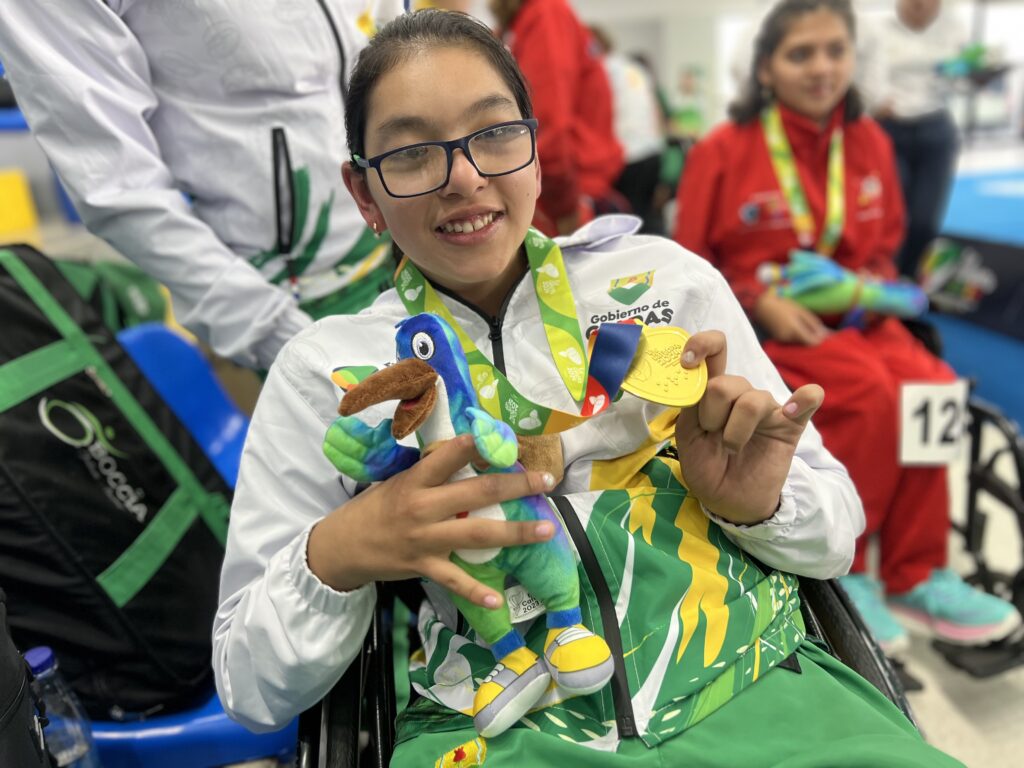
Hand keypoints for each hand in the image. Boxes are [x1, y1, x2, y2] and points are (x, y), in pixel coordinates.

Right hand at [307, 434, 556, 607]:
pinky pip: (455, 580)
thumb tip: (468, 452)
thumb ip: (430, 473)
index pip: (448, 457)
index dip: (475, 446)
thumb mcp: (398, 481)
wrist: (343, 546)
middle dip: (516, 486)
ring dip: (515, 532)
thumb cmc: (375, 507)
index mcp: (416, 481)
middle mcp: (423, 508)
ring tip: (547, 529)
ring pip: (478, 534)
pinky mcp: (424, 566)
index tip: (505, 439)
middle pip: (477, 493)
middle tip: (546, 481)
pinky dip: (476, 591)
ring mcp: (425, 539)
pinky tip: (498, 597)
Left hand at [674, 331, 823, 524]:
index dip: (701, 345)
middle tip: (711, 434)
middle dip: (712, 413)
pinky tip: (790, 412)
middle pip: (728, 383)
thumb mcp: (688, 436)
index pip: (714, 350)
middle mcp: (741, 394)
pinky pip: (809, 399)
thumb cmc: (707, 466)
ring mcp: (767, 408)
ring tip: (731, 448)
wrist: (729, 502)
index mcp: (713, 392)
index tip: (687, 362)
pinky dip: (804, 399)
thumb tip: (696, 376)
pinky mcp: (791, 425)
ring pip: (753, 400)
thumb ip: (690, 405)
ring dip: (735, 430)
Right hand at [754, 291, 830, 345]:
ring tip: (808, 326)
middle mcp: (787, 338)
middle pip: (806, 343)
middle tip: (819, 330)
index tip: (825, 335)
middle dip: (813, 338)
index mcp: (794, 329)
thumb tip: (824, 334)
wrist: (762, 306)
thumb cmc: (783, 305)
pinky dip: (798, 336)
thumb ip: (813, 323)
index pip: (811, 342)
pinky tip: (798, 327)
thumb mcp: (800, 311)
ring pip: (799, 343)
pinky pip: (793, 341)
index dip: (819, 340)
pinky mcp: (779, 339)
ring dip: (805, 337)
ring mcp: (782, 340)